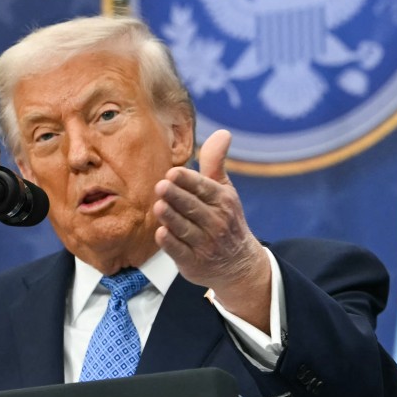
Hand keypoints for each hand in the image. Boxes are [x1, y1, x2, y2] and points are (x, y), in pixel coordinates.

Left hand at [154, 129, 271, 330]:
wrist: (237, 264)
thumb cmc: (225, 219)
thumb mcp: (225, 190)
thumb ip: (215, 163)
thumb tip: (223, 132)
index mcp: (223, 201)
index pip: (204, 188)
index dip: (188, 181)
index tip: (173, 173)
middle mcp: (216, 222)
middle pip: (192, 207)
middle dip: (176, 197)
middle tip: (161, 186)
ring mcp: (205, 244)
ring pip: (184, 228)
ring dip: (171, 217)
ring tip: (159, 206)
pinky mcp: (193, 262)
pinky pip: (179, 251)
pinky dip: (171, 243)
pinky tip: (161, 233)